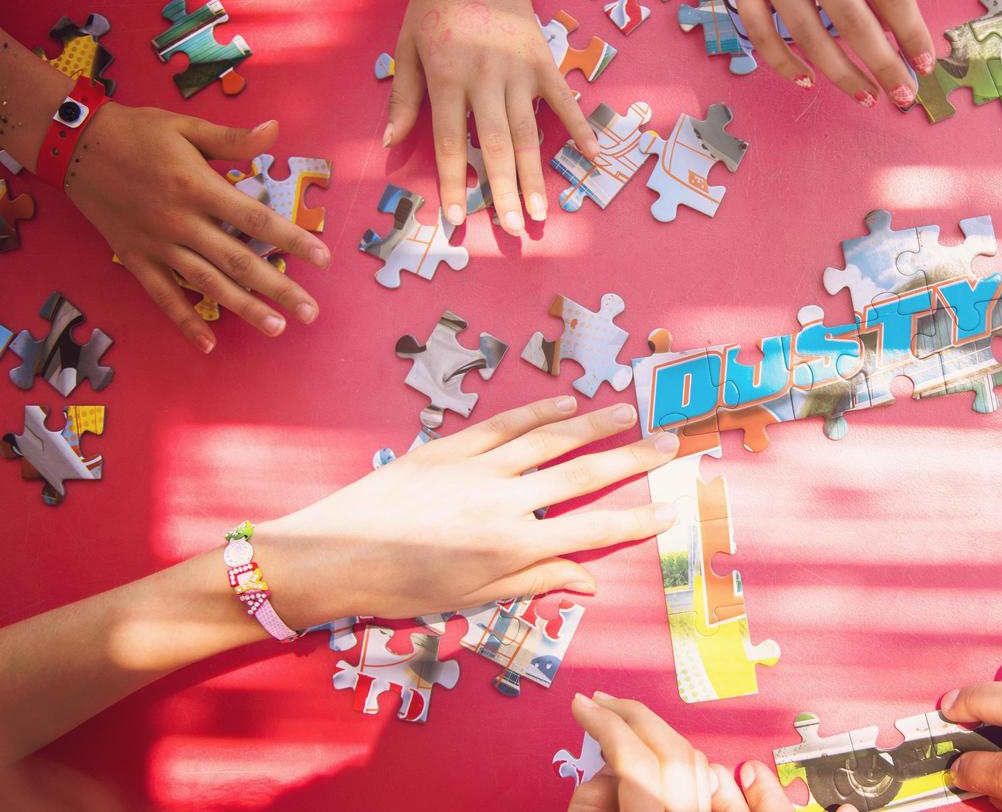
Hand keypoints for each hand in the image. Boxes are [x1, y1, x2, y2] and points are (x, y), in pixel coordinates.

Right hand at [69, 106, 329, 352]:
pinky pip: (163, 295)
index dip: (293, 240)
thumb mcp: (187, 126)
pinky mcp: (135, 257)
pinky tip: (208, 344)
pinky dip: (184, 321)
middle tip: (310, 312)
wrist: (74, 145)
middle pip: (238, 261)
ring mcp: (157, 244)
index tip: (323, 259)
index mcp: (199, 187)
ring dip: (244, 308)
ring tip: (277, 328)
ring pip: (207, 284)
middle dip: (278, 288)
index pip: (257, 220)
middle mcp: (181, 221)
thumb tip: (275, 130)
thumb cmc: (137, 132)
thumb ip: (233, 139)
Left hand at [256, 398, 680, 628]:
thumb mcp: (472, 599)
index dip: (636, 519)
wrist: (331, 556)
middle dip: (631, 458)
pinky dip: (538, 411)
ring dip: (593, 422)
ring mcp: (478, 468)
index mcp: (514, 547)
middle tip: (668, 442)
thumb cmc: (400, 589)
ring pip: (549, 438)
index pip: (592, 531)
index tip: (670, 507)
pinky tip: (564, 402)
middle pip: (583, 474)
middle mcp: (505, 502)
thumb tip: (587, 580)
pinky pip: (504, 424)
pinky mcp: (449, 447)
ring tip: (627, 410)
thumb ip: (533, 581)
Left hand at [384, 0, 598, 236]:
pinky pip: (565, 101)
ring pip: (529, 133)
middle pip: (495, 145)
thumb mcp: (406, 47)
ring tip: (540, 213)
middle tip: (512, 229)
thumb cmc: (434, 5)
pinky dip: (581, 128)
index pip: (451, 141)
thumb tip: (391, 143)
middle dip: (503, 191)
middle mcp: (486, 76)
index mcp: (447, 76)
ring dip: (535, 175)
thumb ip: (403, 97)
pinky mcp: (545, 60)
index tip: (457, 219)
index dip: (454, 183)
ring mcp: (520, 70)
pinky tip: (592, 158)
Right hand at [567, 692, 802, 811]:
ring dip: (655, 739)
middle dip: (633, 718)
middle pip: (673, 753)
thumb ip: (593, 805)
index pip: (635, 761)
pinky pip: (704, 790)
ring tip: (617, 732)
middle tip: (599, 704)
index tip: (581, 707)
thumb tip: (604, 773)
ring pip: (695, 765)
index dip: (606, 724)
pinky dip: (677, 768)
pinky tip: (651, 765)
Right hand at [678, 0, 932, 108]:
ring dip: (842, 75)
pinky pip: (762, 34)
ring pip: (809, 38)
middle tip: (903, 95)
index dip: (911, 33)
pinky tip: (809, 78)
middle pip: (853, 23)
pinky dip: (785, 63)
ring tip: (865, 95)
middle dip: (884, 66)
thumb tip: (891, 22)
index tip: (925, 62)